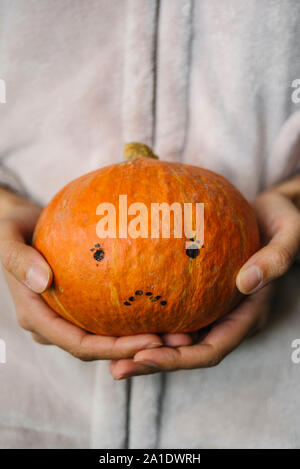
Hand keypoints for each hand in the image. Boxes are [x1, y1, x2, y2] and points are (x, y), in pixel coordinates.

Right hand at [0, 188, 190, 359]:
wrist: (15, 226)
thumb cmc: (9, 230)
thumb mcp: (6, 238)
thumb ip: (19, 260)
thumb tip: (43, 281)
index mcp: (35, 317)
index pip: (78, 344)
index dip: (115, 350)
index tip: (152, 341)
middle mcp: (52, 324)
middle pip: (97, 348)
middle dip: (136, 350)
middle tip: (176, 341)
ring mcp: (65, 316)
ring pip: (104, 336)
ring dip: (138, 338)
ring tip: (178, 331)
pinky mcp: (77, 304)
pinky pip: (106, 316)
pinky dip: (130, 317)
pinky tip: (160, 308)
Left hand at [110, 175, 299, 378]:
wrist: (273, 214)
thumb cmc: (284, 223)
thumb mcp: (289, 234)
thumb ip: (276, 259)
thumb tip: (248, 281)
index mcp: (248, 315)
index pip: (211, 349)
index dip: (178, 358)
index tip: (143, 356)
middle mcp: (226, 318)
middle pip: (187, 351)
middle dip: (152, 362)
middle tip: (115, 368)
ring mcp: (211, 307)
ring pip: (176, 336)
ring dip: (144, 347)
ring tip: (106, 352)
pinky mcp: (199, 293)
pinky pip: (172, 310)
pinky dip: (148, 317)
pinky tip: (119, 312)